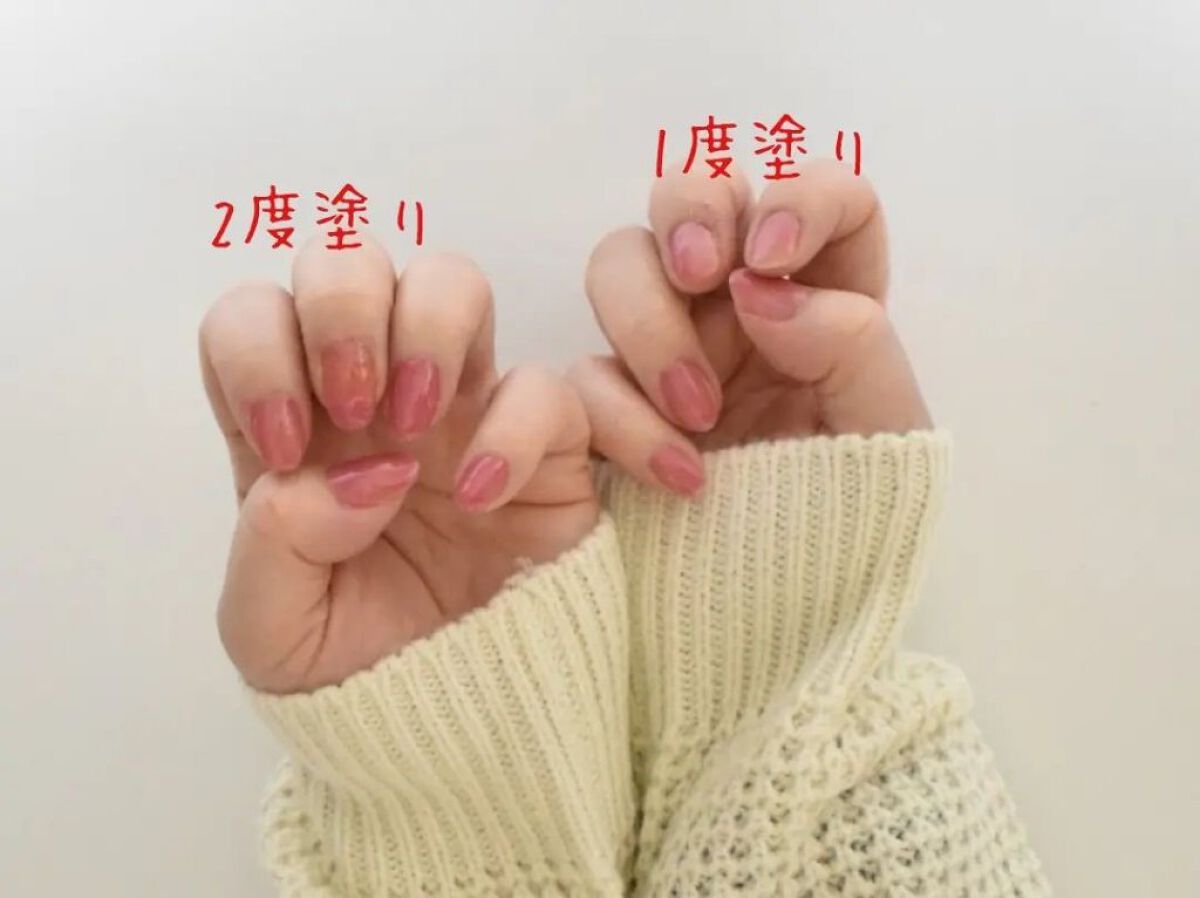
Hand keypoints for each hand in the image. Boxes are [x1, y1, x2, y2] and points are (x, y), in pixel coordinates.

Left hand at [201, 239, 595, 692]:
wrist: (456, 724)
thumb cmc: (356, 667)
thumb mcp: (269, 629)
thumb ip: (273, 543)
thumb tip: (358, 471)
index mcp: (294, 426)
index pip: (252, 318)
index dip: (258, 351)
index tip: (286, 445)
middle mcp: (375, 398)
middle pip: (349, 260)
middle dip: (342, 307)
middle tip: (353, 405)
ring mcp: (462, 410)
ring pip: (451, 282)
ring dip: (426, 327)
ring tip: (418, 427)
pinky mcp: (546, 442)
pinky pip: (549, 383)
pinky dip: (517, 427)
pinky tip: (484, 499)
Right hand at [569, 159, 930, 494]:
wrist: (787, 605)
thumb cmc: (854, 514)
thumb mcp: (886, 435)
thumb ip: (853, 346)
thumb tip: (763, 292)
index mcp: (824, 292)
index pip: (820, 194)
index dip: (796, 196)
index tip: (772, 257)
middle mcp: (741, 301)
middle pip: (697, 194)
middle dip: (689, 213)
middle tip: (702, 273)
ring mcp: (671, 343)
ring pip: (622, 260)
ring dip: (645, 313)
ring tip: (696, 409)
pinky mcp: (616, 399)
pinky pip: (585, 373)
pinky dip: (621, 414)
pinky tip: (678, 472)